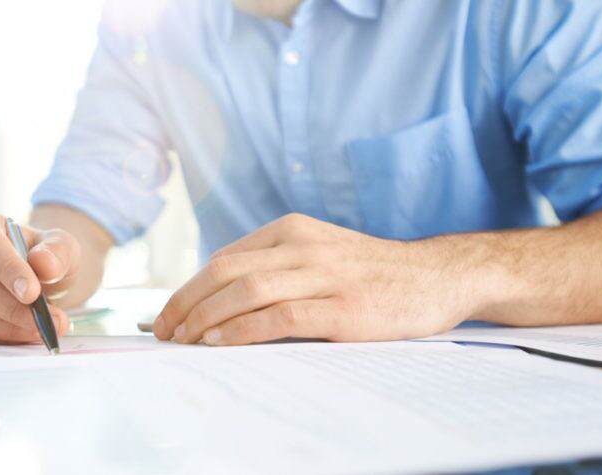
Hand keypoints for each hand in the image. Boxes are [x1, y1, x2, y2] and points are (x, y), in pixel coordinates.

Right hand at [0, 210, 79, 342]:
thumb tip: (43, 264)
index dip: (6, 268)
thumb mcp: (62, 247)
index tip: (32, 292)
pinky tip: (26, 336)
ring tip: (41, 329)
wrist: (40, 280)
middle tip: (45, 319)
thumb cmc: (45, 257)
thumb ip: (58, 251)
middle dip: (7, 305)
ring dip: (4, 326)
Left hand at [153, 214, 479, 345]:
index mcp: (291, 230)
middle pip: (225, 271)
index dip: (189, 288)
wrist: (438, 276)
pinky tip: (220, 342)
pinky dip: (242, 329)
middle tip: (163, 331)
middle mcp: (303, 246)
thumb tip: (219, 298)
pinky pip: (279, 316)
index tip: (168, 314)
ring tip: (183, 340)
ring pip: (246, 290)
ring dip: (206, 317)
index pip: (224, 258)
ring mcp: (324, 275)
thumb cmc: (372, 272)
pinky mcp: (343, 307)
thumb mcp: (320, 253)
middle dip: (185, 303)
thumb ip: (276, 266)